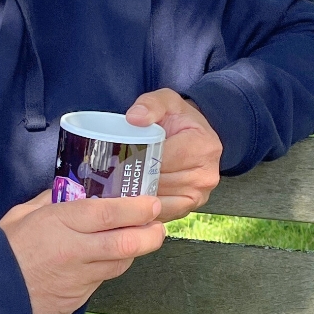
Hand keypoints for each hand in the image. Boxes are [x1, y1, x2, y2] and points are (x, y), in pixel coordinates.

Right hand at [0, 190, 164, 313]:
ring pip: (120, 264)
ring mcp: (78, 277)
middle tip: (158, 226)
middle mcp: (74, 250)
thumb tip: (74, 189)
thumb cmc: (3, 248)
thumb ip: (52, 200)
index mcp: (60, 223)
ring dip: (135, 252)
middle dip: (151, 234)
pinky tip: (109, 259)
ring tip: (141, 239)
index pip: (109, 214)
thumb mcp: (24, 213)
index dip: (138, 209)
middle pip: (126, 243)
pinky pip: (102, 281)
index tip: (153, 203)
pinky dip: (110, 268)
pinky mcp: (78, 298)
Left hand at [126, 89, 222, 222]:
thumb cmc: (178, 119)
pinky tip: (127, 203)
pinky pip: (162, 213)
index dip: (137, 160)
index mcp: (203, 146)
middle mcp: (206, 174)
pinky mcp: (189, 207)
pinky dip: (143, 210)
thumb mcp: (167, 101)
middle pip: (159, 183)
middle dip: (133, 180)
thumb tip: (134, 119)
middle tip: (107, 177)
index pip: (162, 159)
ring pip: (158, 201)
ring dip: (135, 198)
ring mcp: (199, 194)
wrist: (196, 134)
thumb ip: (150, 104)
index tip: (114, 159)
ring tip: (114, 190)